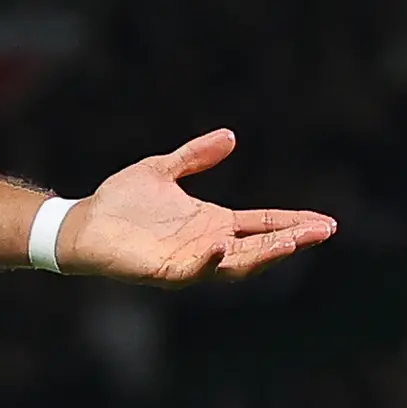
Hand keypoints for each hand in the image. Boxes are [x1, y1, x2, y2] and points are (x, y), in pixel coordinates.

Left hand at [53, 131, 336, 284]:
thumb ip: (196, 156)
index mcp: (212, 223)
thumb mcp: (163, 170)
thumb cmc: (119, 201)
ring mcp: (188, 261)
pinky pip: (193, 270)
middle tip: (323, 232)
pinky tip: (223, 246)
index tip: (325, 222)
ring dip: (263, 255)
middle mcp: (207, 245)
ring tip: (291, 242)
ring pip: (235, 264)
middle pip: (259, 247)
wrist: (81, 223)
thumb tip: (230, 136)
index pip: (263, 225)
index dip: (293, 223)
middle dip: (292, 240)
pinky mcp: (163, 271)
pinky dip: (209, 261)